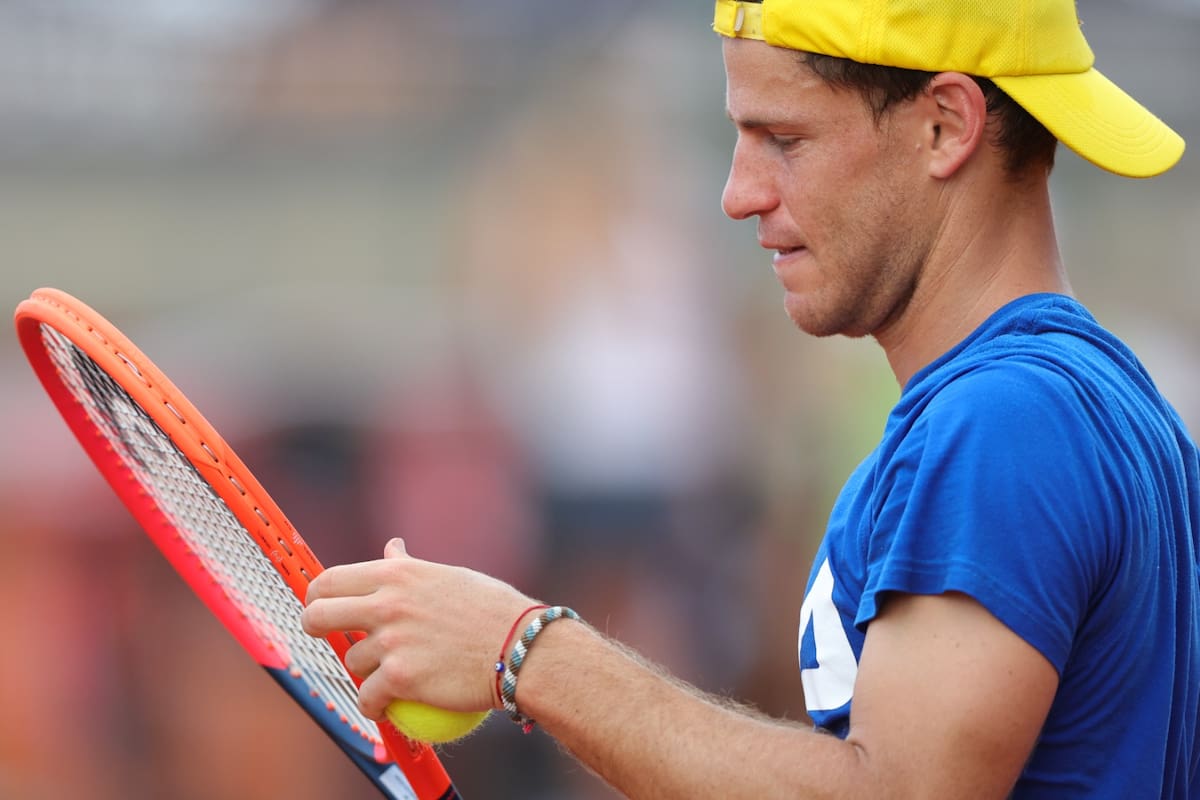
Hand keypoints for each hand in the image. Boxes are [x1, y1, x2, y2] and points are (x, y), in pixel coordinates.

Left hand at [302, 537, 537, 719]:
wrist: (521, 647)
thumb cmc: (493, 610)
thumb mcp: (448, 576)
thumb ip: (410, 567)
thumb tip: (393, 548)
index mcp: (396, 574)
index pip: (332, 579)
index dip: (317, 595)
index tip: (321, 606)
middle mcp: (388, 603)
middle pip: (318, 616)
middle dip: (312, 629)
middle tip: (329, 640)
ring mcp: (391, 641)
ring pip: (352, 662)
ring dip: (367, 673)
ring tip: (393, 676)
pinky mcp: (400, 678)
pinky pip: (368, 698)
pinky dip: (376, 707)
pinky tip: (389, 707)